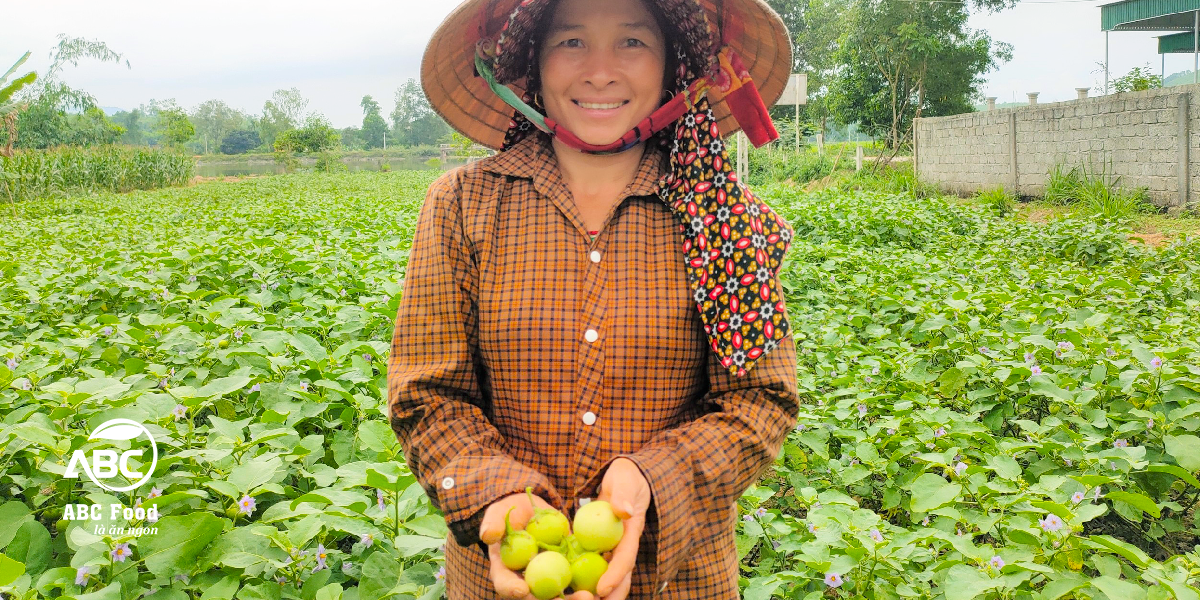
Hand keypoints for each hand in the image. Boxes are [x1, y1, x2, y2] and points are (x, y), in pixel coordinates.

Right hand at [481, 491, 591, 599]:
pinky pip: (576, 583)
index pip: (505, 583)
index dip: (511, 589)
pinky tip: (601, 586)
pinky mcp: (565, 572)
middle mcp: (525, 580)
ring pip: (558, 595)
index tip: (523, 590)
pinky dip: (588, 587)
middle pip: (535, 597)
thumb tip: (488, 534)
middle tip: (566, 597)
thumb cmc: (511, 510)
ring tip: (589, 596)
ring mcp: (546, 578)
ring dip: (573, 599)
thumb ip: (493, 522)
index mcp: (505, 570)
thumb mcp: (499, 512)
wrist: (534, 509)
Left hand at [593, 458, 651, 599]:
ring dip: (597, 591)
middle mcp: (624, 544)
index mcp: (632, 532)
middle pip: (620, 576)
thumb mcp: (626, 479)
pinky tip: (570, 587)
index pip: (625, 558)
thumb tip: (623, 511)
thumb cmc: (626, 477)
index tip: (603, 589)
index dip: (615, 575)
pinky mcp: (602, 546)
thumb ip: (624, 494)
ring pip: (607, 575)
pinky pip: (593, 564)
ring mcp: (613, 547)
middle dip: (611, 595)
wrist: (625, 478)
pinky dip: (585, 577)